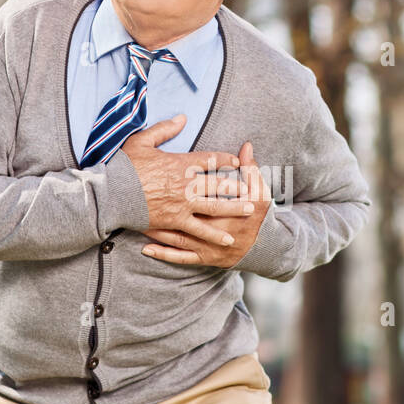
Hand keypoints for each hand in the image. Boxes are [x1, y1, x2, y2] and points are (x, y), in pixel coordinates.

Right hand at [120, 115, 255, 247]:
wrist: (112, 193)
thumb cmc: (125, 166)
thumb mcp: (143, 141)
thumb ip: (165, 129)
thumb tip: (182, 118)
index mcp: (180, 163)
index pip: (210, 160)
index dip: (225, 160)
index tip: (236, 162)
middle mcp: (187, 184)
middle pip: (218, 185)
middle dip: (236, 187)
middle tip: (250, 189)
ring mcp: (183, 204)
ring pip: (215, 207)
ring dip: (234, 208)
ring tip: (249, 210)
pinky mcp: (175, 221)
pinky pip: (200, 229)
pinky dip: (214, 234)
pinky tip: (227, 238)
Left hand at [142, 140, 272, 266]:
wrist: (266, 249)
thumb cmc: (261, 218)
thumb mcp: (261, 191)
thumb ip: (252, 168)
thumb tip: (247, 145)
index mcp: (226, 208)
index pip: (203, 191)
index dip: (187, 181)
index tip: (167, 171)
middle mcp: (215, 226)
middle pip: (185, 214)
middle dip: (164, 207)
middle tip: (142, 197)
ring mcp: (208, 244)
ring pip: (178, 236)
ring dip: (158, 230)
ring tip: (137, 222)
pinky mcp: (204, 258)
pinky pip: (180, 257)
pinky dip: (164, 254)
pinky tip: (146, 249)